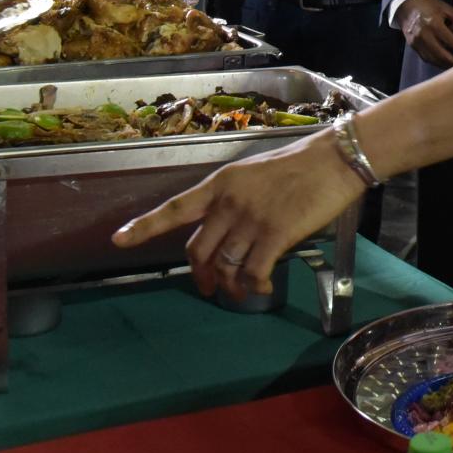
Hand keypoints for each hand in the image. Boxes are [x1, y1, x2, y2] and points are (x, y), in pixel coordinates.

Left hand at [112, 131, 369, 299]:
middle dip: (200, 275)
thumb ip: (234, 202)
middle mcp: (228, 202)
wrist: (334, 160)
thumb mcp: (254, 176)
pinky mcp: (275, 234)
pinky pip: (253, 271)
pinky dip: (254, 286)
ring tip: (241, 293)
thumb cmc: (299, 166)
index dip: (144, 227)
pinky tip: (261, 288)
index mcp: (219, 184)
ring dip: (229, 286)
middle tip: (206, 288)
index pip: (174, 209)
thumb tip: (228, 236)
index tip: (118, 240)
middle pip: (199, 250)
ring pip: (225, 265)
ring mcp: (250, 219)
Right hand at [396, 0, 452, 67]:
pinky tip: (444, 64)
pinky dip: (436, 63)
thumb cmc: (427, 4)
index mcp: (433, 23)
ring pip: (433, 59)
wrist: (406, 5)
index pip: (449, 40)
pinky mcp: (413, 45)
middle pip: (441, 54)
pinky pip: (425, 57)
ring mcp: (417, 41)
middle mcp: (424, 34)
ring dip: (445, 65)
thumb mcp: (444, 7)